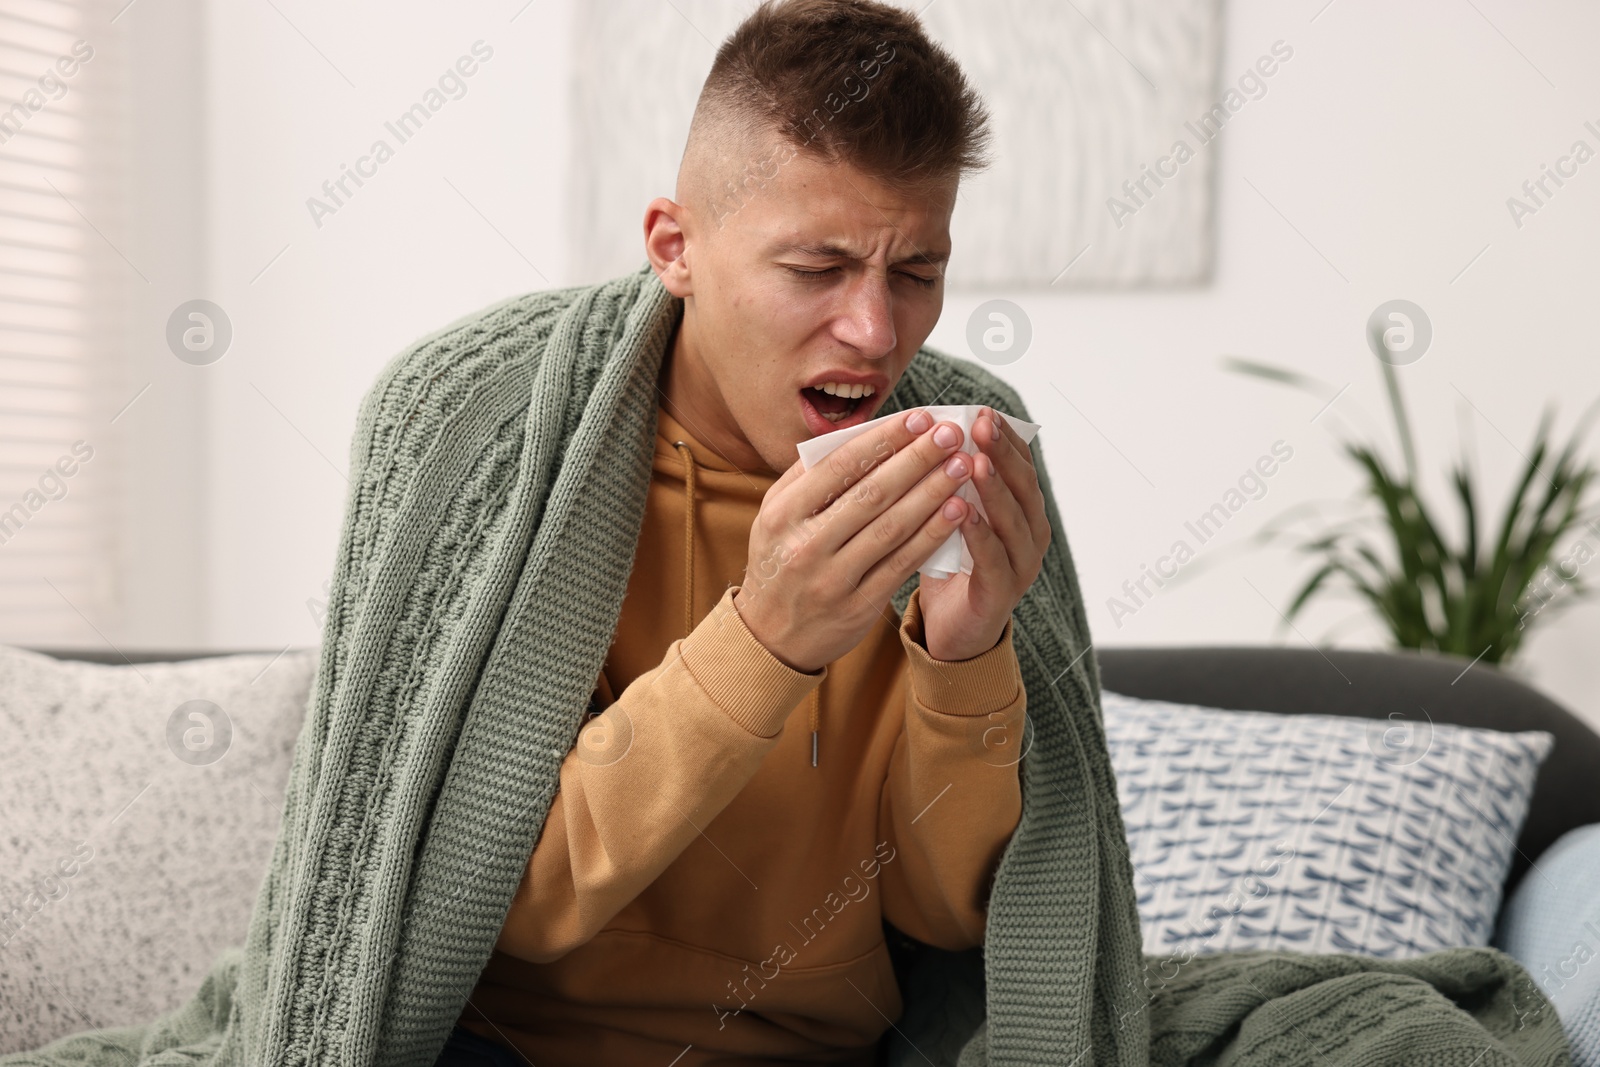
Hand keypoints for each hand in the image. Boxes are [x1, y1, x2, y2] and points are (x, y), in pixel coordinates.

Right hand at [734, 408, 975, 673]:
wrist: (769, 638)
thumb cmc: (779, 562)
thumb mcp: (774, 516)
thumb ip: (807, 476)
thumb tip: (860, 433)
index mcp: (782, 513)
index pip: (840, 466)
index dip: (884, 439)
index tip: (919, 417)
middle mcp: (805, 545)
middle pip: (871, 493)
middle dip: (916, 459)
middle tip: (951, 434)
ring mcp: (832, 579)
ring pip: (892, 528)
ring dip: (932, 494)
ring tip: (962, 467)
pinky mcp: (858, 606)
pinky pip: (902, 564)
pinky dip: (932, 536)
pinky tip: (956, 512)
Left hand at [917, 407, 1050, 661]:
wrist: (952, 632)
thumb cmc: (950, 565)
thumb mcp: (952, 516)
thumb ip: (951, 482)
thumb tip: (928, 432)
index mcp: (1021, 512)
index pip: (1019, 466)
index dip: (1004, 438)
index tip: (982, 411)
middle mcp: (1030, 535)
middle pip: (1022, 486)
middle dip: (1002, 453)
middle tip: (981, 424)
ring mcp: (1020, 566)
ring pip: (1013, 521)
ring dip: (995, 489)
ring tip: (976, 461)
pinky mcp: (1000, 594)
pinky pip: (993, 560)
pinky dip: (980, 534)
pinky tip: (964, 512)